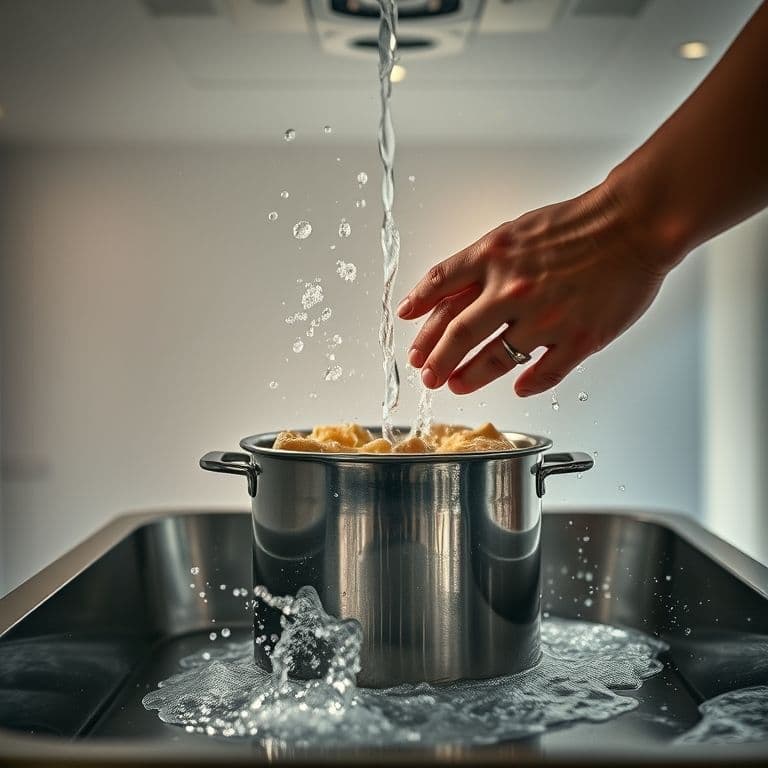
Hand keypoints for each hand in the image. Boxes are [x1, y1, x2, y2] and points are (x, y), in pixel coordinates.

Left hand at [397, 180, 680, 396]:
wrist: (633, 223)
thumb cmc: (577, 225)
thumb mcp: (513, 232)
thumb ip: (479, 262)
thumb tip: (446, 286)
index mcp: (495, 258)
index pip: (440, 288)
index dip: (418, 308)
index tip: (406, 324)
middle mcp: (513, 290)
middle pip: (458, 334)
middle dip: (435, 359)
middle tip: (426, 374)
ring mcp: (545, 318)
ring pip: (494, 359)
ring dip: (469, 376)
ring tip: (456, 385)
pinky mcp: (578, 338)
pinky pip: (544, 374)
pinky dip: (526, 385)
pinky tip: (518, 389)